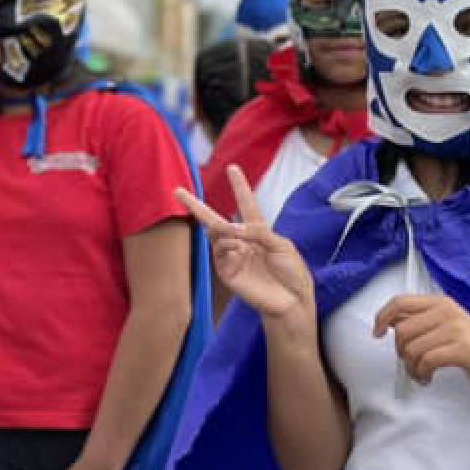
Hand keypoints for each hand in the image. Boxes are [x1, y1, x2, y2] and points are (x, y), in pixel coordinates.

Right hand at [175, 168, 313, 320]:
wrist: (290, 301)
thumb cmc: (292, 273)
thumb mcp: (282, 245)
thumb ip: (258, 231)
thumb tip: (232, 227)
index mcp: (258, 232)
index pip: (246, 204)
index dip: (239, 186)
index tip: (233, 168)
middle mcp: (242, 241)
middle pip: (214, 219)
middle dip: (195, 206)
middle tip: (176, 191)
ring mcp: (231, 256)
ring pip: (217, 232)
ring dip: (227, 230)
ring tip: (242, 242)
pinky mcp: (226, 271)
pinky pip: (219, 250)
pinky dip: (229, 246)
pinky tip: (240, 253)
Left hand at [374, 294, 469, 400]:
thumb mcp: (446, 328)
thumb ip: (421, 323)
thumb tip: (390, 324)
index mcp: (441, 303)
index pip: (400, 302)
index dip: (382, 317)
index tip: (377, 332)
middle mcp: (448, 311)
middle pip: (402, 330)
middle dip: (401, 352)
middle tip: (411, 364)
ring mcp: (456, 328)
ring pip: (412, 348)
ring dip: (411, 368)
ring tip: (421, 374)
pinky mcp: (463, 348)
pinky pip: (426, 361)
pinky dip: (422, 374)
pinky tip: (428, 378)